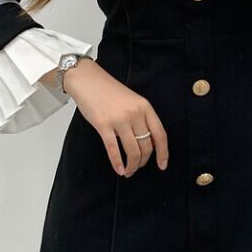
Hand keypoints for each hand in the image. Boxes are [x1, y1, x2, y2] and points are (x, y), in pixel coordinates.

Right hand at [61, 59, 168, 176]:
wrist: (88, 80)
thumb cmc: (109, 92)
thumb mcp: (133, 101)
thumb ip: (142, 119)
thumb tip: (148, 145)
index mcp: (145, 107)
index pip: (160, 134)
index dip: (163, 153)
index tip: (162, 165)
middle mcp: (135, 113)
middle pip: (146, 146)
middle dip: (143, 161)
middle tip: (137, 167)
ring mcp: (119, 119)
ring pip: (133, 151)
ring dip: (132, 165)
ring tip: (128, 171)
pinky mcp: (103, 125)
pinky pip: (114, 149)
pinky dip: (117, 163)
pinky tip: (119, 169)